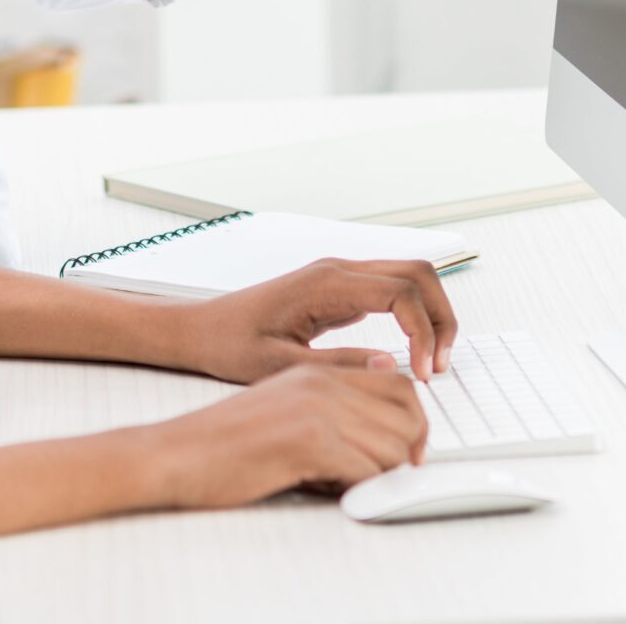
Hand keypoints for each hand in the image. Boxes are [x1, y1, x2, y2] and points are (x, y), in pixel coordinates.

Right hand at [145, 362, 428, 508]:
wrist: (177, 453)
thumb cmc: (224, 443)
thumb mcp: (281, 411)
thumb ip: (328, 411)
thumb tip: (386, 437)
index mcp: (312, 373)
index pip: (397, 384)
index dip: (412, 421)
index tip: (404, 451)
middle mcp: (318, 383)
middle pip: (408, 413)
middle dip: (406, 451)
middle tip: (381, 474)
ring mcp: (314, 409)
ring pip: (395, 446)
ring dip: (379, 474)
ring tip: (341, 480)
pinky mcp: (307, 440)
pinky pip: (369, 471)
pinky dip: (359, 489)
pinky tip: (325, 486)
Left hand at [174, 257, 456, 384]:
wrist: (203, 328)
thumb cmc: (232, 345)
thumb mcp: (281, 366)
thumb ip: (337, 366)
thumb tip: (390, 365)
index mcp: (324, 283)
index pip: (400, 292)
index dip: (424, 334)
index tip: (423, 375)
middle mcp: (336, 269)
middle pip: (418, 272)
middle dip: (442, 318)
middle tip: (439, 368)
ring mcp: (339, 275)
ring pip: (410, 276)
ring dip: (433, 315)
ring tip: (432, 363)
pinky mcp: (339, 289)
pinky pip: (393, 290)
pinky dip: (415, 316)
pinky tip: (413, 353)